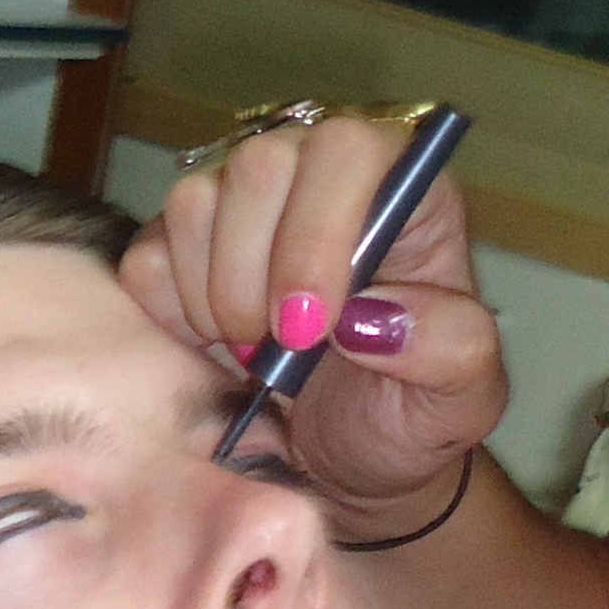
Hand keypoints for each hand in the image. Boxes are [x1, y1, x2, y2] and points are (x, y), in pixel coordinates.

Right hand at [121, 115, 506, 520]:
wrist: (348, 459)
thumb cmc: (410, 412)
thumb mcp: (461, 397)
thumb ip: (449, 346)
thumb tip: (375, 314)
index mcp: (403, 190)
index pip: (350, 149)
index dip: (320, 230)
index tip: (313, 326)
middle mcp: (319, 176)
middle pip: (260, 165)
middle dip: (257, 273)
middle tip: (280, 353)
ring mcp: (244, 203)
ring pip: (195, 202)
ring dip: (214, 297)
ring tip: (256, 355)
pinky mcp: (182, 246)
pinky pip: (147, 252)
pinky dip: (171, 313)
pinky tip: (214, 349)